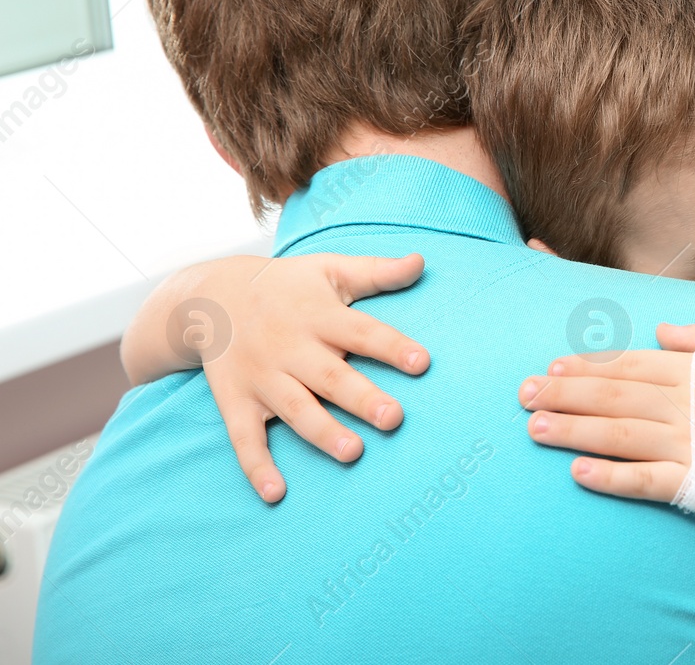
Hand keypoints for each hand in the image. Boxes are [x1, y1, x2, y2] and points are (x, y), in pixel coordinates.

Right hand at [182, 253, 427, 501]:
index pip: (362, 332)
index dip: (391, 347)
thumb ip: (377, 272)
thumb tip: (422, 260)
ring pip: (295, 409)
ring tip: (353, 453)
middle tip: (393, 418)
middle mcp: (290, 347)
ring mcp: (261, 377)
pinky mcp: (235, 401)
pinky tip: (276, 493)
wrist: (211, 295)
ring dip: (322, 432)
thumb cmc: (287, 285)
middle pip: (330, 376)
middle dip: (361, 398)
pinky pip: (244, 438)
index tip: (423, 363)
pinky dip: (257, 466)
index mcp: (319, 315)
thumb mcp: (330, 269)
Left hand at [518, 322, 694, 500]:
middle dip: (564, 393)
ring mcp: (687, 444)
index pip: (628, 364)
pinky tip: (578, 474)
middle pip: (612, 395)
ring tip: (535, 428)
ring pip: (619, 434)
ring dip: (574, 430)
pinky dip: (610, 478)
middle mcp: (684, 404)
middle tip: (522, 395)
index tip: (551, 365)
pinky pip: (646, 481)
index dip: (587, 365)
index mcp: (693, 371)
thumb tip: (659, 331)